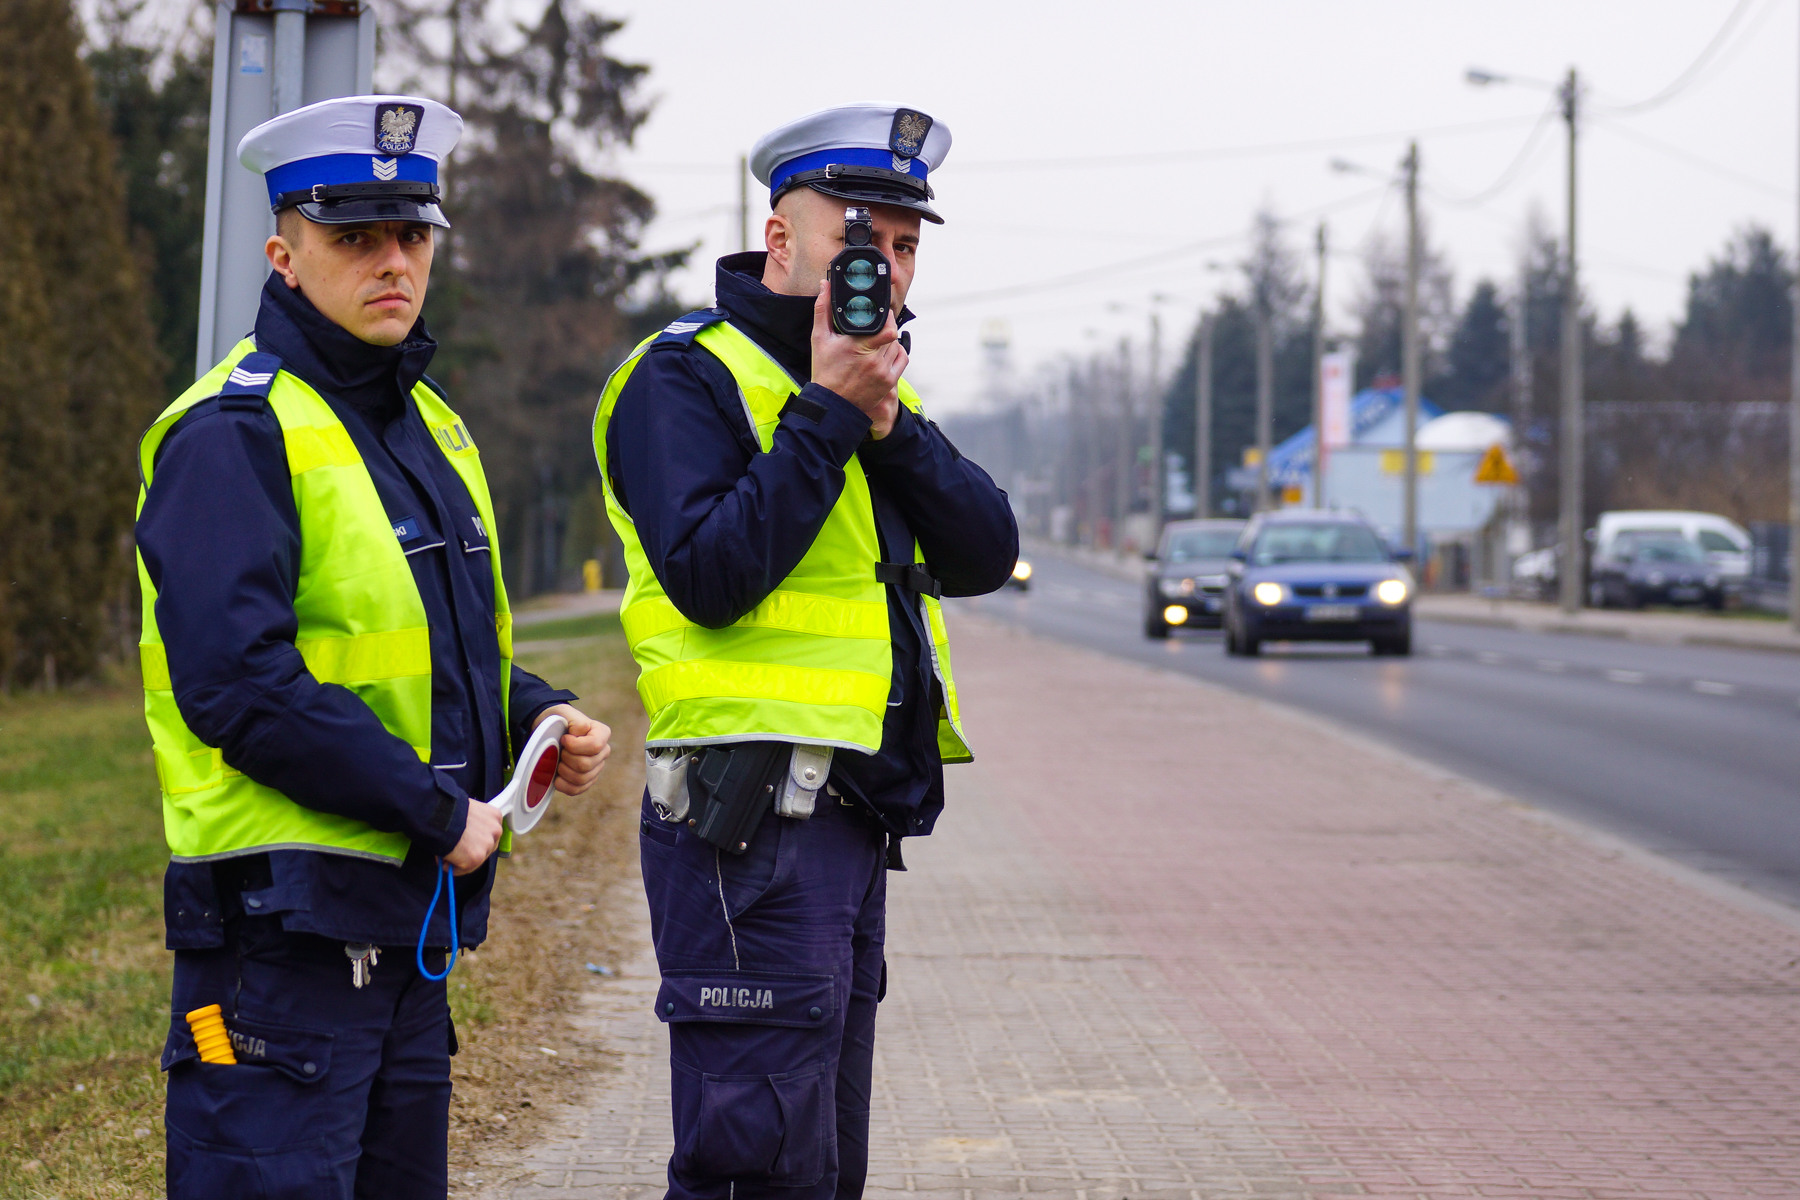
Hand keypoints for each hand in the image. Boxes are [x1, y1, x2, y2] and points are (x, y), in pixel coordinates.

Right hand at [444, 800, 502, 875]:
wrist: (439, 815)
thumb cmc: (448, 810)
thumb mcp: (468, 810)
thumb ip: (474, 822)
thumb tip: (466, 835)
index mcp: (495, 816)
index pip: (490, 833)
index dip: (477, 839)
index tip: (468, 841)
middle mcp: (496, 831)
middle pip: (486, 847)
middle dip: (472, 850)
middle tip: (456, 849)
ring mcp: (487, 845)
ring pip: (476, 860)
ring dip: (462, 859)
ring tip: (447, 851)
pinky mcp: (476, 858)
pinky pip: (464, 869)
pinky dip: (453, 867)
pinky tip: (444, 858)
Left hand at [533, 704, 610, 795]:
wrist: (550, 730)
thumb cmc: (559, 721)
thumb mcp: (565, 714)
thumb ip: (576, 722)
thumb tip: (579, 732)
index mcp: (602, 734)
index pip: (595, 746)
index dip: (575, 745)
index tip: (564, 738)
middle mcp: (603, 752)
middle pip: (586, 765)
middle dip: (566, 758)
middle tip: (560, 751)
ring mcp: (596, 768)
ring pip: (581, 779)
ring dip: (564, 771)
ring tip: (558, 761)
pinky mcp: (586, 781)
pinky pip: (577, 789)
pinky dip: (564, 785)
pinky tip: (557, 778)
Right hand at [811, 281, 904, 438]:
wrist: (832, 404)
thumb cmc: (824, 371)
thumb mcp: (819, 339)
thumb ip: (823, 310)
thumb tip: (825, 285)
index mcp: (858, 346)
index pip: (887, 327)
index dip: (887, 316)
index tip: (881, 311)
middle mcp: (874, 360)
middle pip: (893, 333)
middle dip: (886, 326)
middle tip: (876, 325)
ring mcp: (884, 372)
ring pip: (897, 345)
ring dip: (891, 339)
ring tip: (877, 339)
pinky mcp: (889, 382)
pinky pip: (902, 359)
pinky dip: (897, 352)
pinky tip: (886, 351)